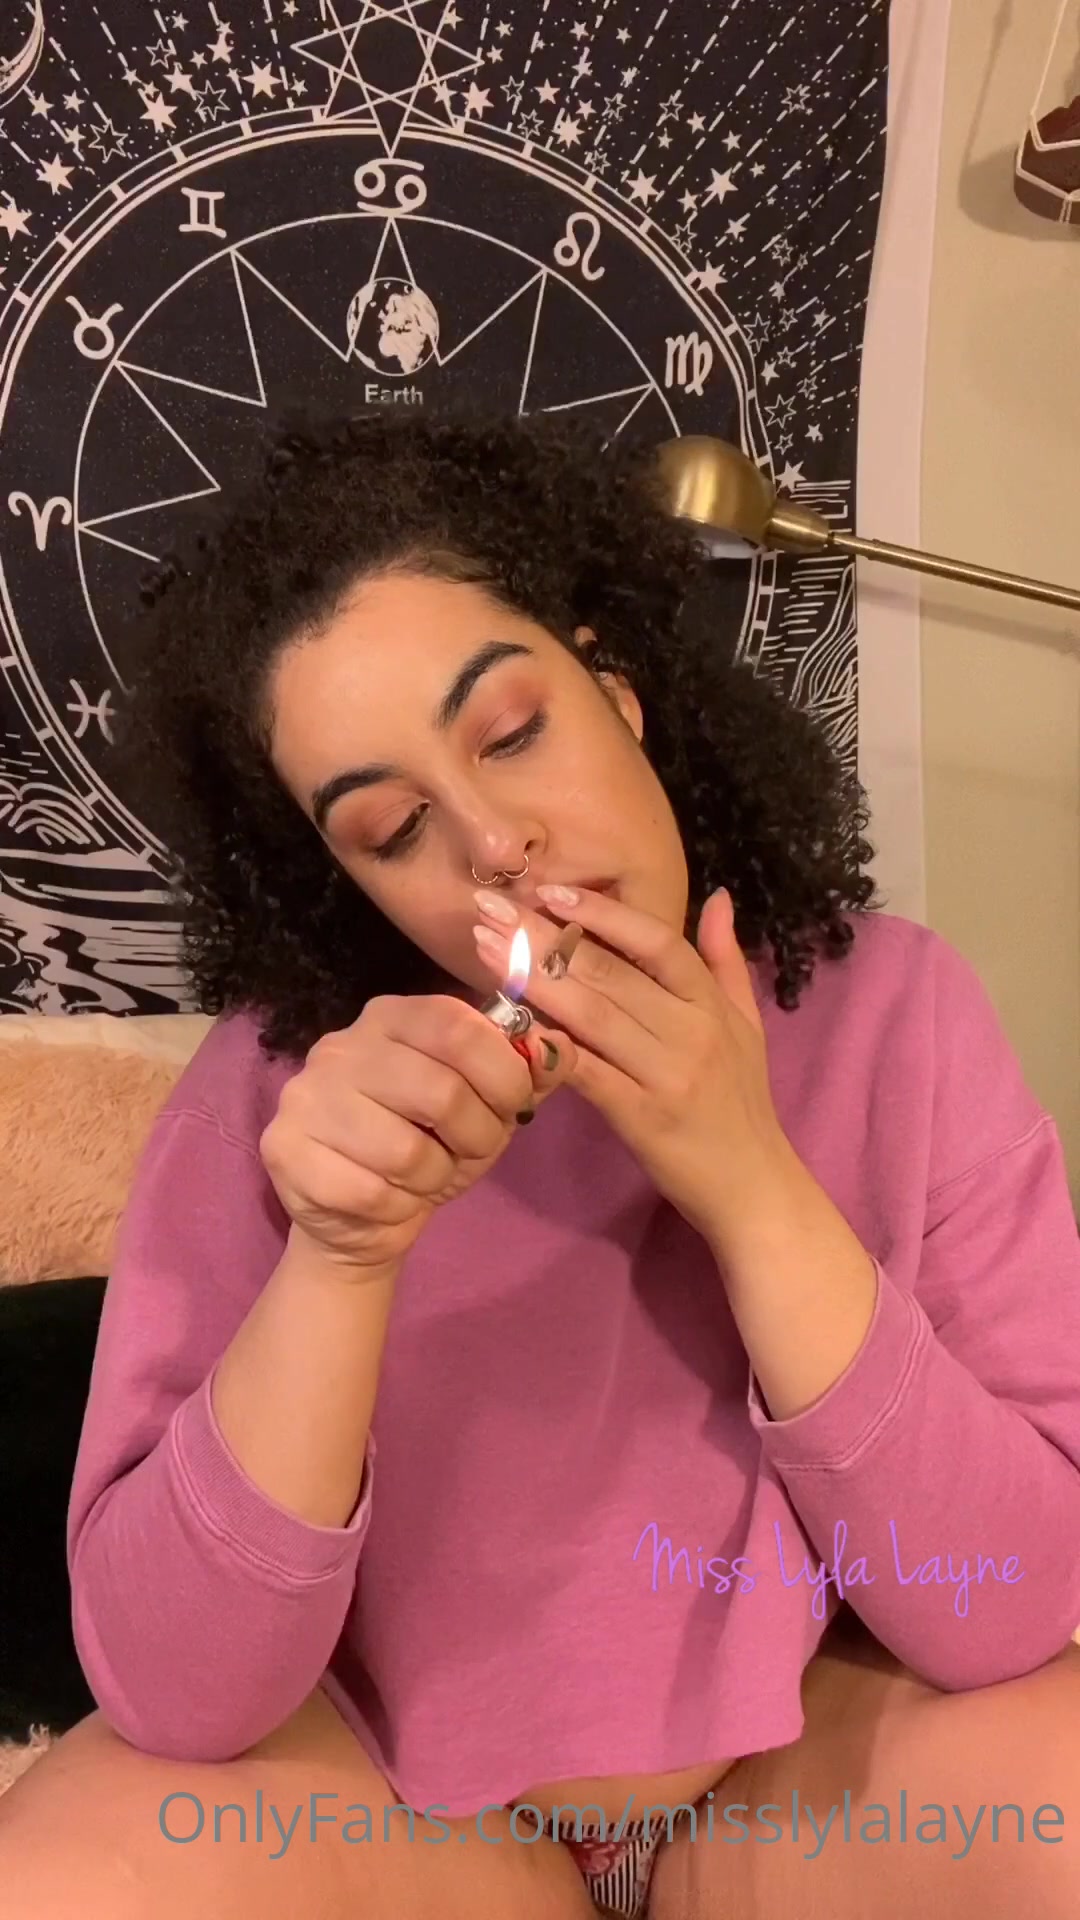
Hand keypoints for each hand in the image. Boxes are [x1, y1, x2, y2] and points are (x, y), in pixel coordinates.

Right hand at [260, 993, 574, 1274]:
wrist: (362, 1220)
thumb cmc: (429, 1146)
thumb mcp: (488, 1106)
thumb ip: (528, 1072)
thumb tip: (562, 1046)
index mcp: (391, 1017)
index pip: (456, 1025)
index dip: (502, 1071)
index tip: (514, 1106)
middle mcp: (340, 1046)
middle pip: (439, 1090)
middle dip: (477, 1135)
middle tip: (472, 1151)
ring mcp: (304, 1097)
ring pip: (405, 1150)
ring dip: (436, 1177)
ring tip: (427, 1176)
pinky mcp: (283, 1150)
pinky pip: (370, 1190)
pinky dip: (398, 1206)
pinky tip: (390, 1199)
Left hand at [472, 885, 785, 1244]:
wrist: (753, 1186)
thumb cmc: (741, 1102)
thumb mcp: (748, 1025)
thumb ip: (727, 960)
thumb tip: (717, 896)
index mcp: (711, 1004)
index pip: (657, 941)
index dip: (602, 912)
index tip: (549, 891)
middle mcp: (692, 1031)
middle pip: (610, 971)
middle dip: (543, 936)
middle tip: (490, 909)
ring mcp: (667, 1074)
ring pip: (591, 1014)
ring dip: (531, 978)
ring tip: (484, 949)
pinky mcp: (642, 1118)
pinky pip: (587, 1072)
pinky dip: (548, 1044)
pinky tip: (509, 1022)